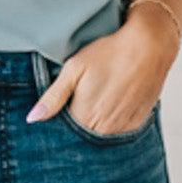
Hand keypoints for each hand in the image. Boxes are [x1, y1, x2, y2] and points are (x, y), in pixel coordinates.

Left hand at [26, 12, 176, 133]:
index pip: (65, 132)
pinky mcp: (138, 122)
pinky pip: (120, 130)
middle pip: (83, 135)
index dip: (61, 121)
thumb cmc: (109, 53)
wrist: (149, 46)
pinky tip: (113, 103)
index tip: (63, 107)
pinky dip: (114, 122)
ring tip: (99, 99)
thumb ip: (53, 97)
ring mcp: (123, 127)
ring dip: (96, 124)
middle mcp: (104, 128)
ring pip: (102, 134)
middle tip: (83, 98)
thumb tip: (32, 119)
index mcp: (84, 117)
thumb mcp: (74, 69)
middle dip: (78, 124)